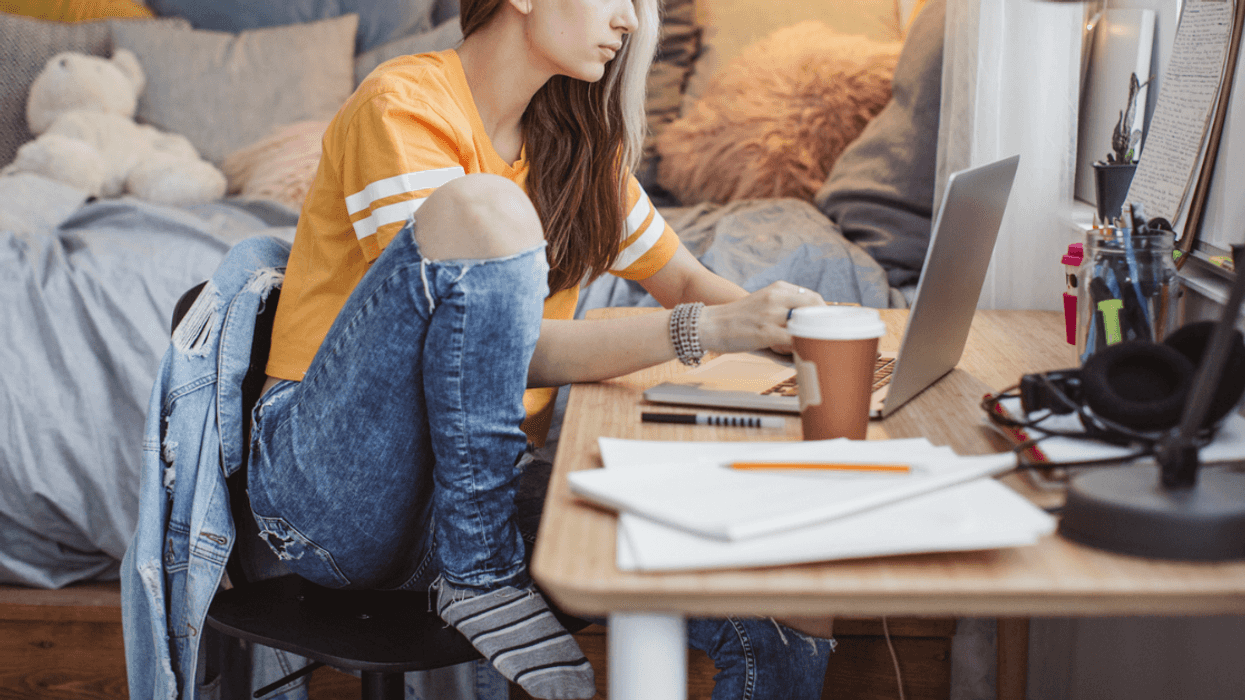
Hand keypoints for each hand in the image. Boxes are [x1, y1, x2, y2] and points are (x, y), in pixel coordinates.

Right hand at [697, 282, 824, 354]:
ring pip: (805, 325)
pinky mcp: (765, 332)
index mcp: (778, 288)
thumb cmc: (738, 319)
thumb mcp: (762, 303)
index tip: (827, 326)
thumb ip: (783, 307)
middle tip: (825, 338)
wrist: (710, 324)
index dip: (824, 313)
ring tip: (807, 347)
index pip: (812, 297)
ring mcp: (771, 315)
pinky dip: (799, 348)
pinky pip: (793, 341)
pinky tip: (796, 355)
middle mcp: (777, 298)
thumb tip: (806, 322)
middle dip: (823, 325)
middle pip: (814, 308)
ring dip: (809, 338)